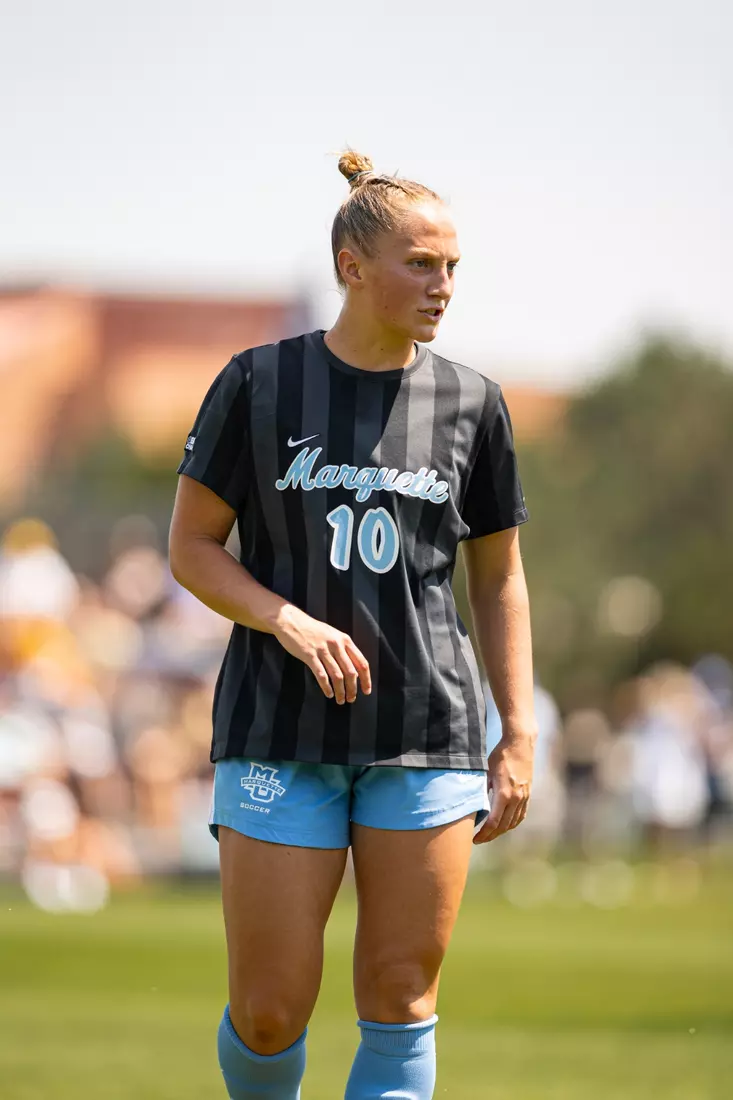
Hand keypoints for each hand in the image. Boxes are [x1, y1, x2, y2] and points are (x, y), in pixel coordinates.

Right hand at [272, 604, 370, 703]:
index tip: (366, 691)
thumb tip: (353, 669)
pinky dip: (326, 687)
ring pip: (337, 676)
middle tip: (351, 699)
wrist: (291, 621)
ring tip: (340, 700)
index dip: (366, 679)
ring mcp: (323, 650)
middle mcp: (336, 645)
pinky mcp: (310, 655)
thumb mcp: (332, 634)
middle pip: (351, 672)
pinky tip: (328, 694)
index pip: (361, 662)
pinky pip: (321, 675)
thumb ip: (343, 648)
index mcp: (345, 640)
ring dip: (340, 691)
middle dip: (353, 689)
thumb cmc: (312, 629)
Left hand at [473, 728, 535, 843]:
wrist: (520, 743)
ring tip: (490, 834)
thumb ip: (482, 789)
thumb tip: (474, 805)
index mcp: (504, 793)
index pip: (493, 822)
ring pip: (513, 822)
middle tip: (479, 840)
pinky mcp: (528, 794)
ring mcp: (524, 797)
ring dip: (501, 831)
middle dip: (490, 836)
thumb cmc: (501, 755)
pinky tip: (505, 825)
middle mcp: (516, 798)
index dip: (484, 834)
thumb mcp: (486, 771)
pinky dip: (512, 823)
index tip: (474, 839)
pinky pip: (521, 815)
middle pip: (503, 826)